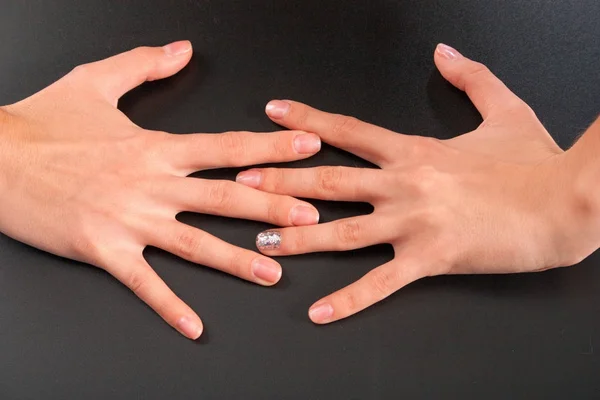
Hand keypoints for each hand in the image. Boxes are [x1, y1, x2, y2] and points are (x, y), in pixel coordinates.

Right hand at [0, 41, 320, 338]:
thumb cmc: (43, 124)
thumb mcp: (95, 80)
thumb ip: (144, 65)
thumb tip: (182, 49)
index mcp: (155, 147)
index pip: (228, 147)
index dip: (272, 148)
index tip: (309, 149)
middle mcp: (151, 184)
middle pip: (225, 197)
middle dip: (272, 207)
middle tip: (312, 218)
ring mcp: (130, 220)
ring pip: (196, 243)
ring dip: (237, 259)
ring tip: (274, 272)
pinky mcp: (104, 249)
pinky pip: (144, 282)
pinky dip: (170, 305)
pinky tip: (194, 326)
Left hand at [236, 44, 599, 323]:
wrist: (566, 201)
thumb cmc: (535, 161)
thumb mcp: (504, 108)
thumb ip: (469, 78)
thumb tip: (445, 53)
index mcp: (414, 150)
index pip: (347, 129)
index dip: (307, 119)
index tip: (273, 113)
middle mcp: (404, 183)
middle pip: (329, 178)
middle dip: (281, 180)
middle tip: (242, 182)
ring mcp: (413, 221)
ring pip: (342, 229)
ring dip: (299, 235)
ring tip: (263, 240)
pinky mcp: (430, 257)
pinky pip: (380, 282)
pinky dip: (348, 299)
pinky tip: (320, 311)